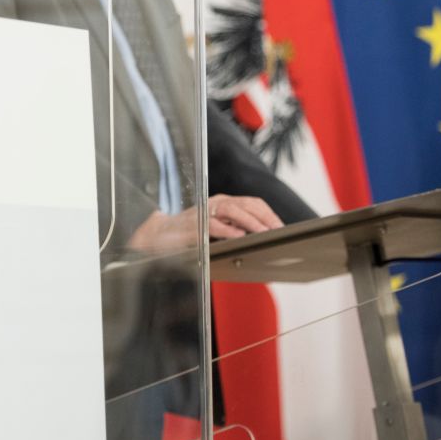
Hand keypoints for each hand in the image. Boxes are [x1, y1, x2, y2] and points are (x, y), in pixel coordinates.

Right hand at [129, 195, 283, 253]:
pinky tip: (240, 236)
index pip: (252, 202)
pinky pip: (214, 224)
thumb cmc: (191, 234)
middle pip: (246, 204)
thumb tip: (262, 235)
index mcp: (223, 202)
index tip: (281, 227)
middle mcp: (215, 203)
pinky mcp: (193, 225)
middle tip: (278, 230)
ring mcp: (203, 212)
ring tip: (264, 233)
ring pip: (232, 210)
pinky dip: (228, 230)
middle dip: (265, 217)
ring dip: (251, 222)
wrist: (159, 235)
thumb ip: (236, 227)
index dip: (269, 214)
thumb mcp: (217, 227)